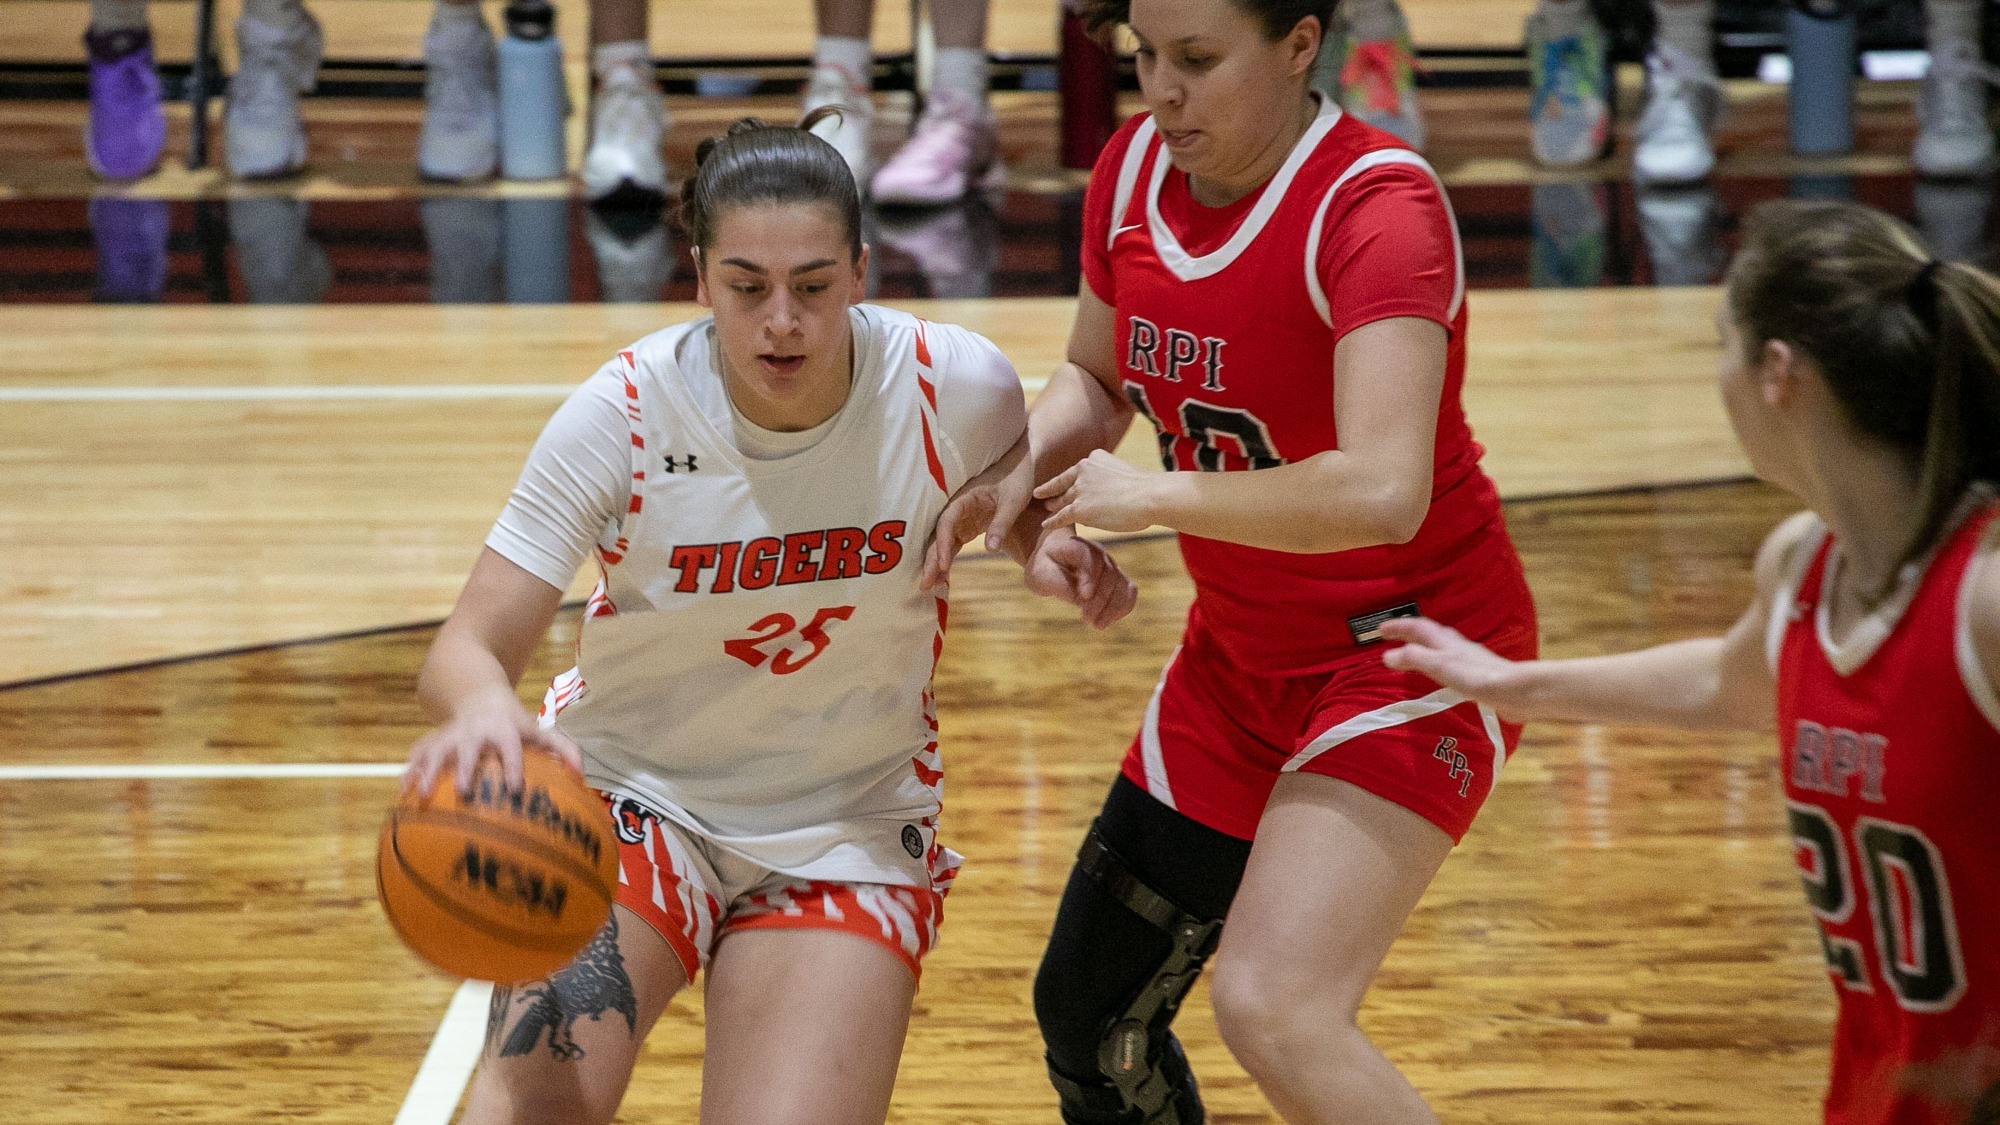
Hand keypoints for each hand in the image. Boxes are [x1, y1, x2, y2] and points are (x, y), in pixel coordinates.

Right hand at [403, 694, 584, 797]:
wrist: (479, 695)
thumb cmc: (514, 723)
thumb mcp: (538, 730)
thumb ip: (562, 749)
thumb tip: (582, 775)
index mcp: (504, 731)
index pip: (511, 750)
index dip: (513, 767)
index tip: (514, 789)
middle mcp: (475, 732)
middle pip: (469, 750)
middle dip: (467, 769)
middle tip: (465, 793)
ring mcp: (450, 735)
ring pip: (436, 751)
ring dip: (429, 771)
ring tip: (421, 795)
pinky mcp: (433, 739)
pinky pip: (417, 755)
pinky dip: (409, 772)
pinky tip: (402, 793)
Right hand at [921, 431, 1035, 589]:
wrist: (1020, 465)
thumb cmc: (1016, 478)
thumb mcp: (1013, 500)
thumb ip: (1001, 523)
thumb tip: (990, 550)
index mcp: (965, 497)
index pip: (947, 522)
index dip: (942, 543)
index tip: (943, 564)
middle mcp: (957, 508)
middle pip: (938, 535)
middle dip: (931, 559)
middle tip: (925, 584)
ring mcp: (960, 518)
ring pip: (942, 542)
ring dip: (935, 563)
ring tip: (929, 586)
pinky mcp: (966, 526)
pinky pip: (952, 545)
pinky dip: (947, 560)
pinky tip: (943, 578)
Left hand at [1024, 527, 1137, 628]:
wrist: (1053, 560)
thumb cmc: (1045, 567)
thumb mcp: (1040, 574)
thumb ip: (1059, 583)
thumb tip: (1081, 597)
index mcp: (1076, 545)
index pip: (1090, 557)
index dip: (1090, 576)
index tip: (1084, 596)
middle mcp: (1098, 553)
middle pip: (1109, 574)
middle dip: (1100, 600)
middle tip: (1086, 619)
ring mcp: (1110, 565)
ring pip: (1122, 585)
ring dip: (1113, 608)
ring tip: (1098, 625)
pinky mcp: (1117, 579)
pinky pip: (1129, 592)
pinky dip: (1122, 607)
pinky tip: (1108, 620)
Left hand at [1035, 449, 1164, 534]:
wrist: (1148, 496)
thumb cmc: (1146, 489)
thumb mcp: (1123, 474)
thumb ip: (1109, 481)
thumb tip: (1101, 498)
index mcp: (1095, 458)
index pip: (1078, 470)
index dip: (1068, 478)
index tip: (1063, 480)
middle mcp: (1083, 471)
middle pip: (1066, 483)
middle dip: (1055, 490)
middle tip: (1043, 494)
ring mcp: (1080, 490)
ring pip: (1063, 499)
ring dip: (1053, 504)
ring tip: (1046, 508)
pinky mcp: (1079, 509)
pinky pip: (1061, 516)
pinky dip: (1052, 521)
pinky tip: (1046, 524)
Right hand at [1378, 617, 1531, 719]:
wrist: (1512, 690)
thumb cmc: (1474, 676)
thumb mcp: (1438, 665)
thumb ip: (1413, 659)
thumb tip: (1387, 655)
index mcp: (1445, 641)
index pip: (1417, 627)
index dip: (1398, 626)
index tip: (1380, 628)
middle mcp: (1455, 645)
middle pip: (1430, 633)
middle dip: (1410, 633)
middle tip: (1393, 637)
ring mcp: (1467, 659)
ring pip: (1440, 647)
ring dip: (1424, 646)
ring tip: (1412, 653)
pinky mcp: (1475, 674)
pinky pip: (1448, 662)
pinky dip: (1436, 662)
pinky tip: (1439, 674)